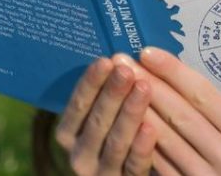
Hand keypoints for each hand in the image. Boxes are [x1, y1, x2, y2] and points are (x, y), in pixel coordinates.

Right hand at [56, 58, 156, 175]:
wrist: (125, 172)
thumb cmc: (119, 134)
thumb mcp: (106, 115)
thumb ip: (108, 92)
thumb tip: (120, 55)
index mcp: (70, 134)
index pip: (77, 106)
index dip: (91, 83)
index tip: (106, 61)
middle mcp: (80, 156)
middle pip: (96, 123)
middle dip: (112, 94)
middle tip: (126, 70)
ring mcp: (101, 173)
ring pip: (115, 143)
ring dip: (130, 113)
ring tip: (144, 87)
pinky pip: (134, 166)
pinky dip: (142, 147)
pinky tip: (151, 127)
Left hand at [113, 48, 220, 175]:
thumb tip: (182, 81)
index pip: (205, 96)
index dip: (174, 72)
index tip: (148, 52)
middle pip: (182, 115)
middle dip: (149, 85)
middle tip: (123, 62)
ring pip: (167, 141)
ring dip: (140, 111)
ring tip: (119, 88)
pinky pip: (162, 167)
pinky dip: (145, 144)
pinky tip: (128, 124)